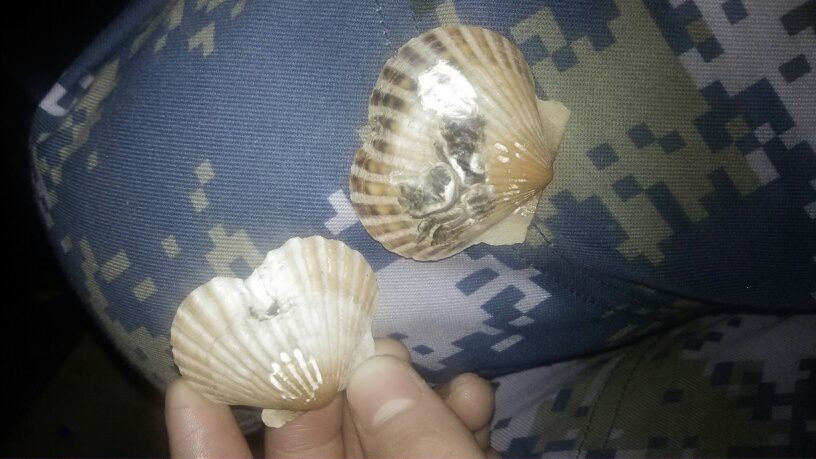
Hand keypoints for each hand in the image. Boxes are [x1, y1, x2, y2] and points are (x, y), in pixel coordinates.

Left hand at [165, 338, 497, 457]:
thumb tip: (378, 371)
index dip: (208, 445)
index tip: (189, 383)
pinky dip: (451, 423)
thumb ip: (418, 450)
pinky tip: (474, 395)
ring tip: (411, 354)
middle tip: (341, 332)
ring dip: (403, 395)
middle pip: (316, 449)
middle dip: (329, 386)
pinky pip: (433, 451)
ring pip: (382, 443)